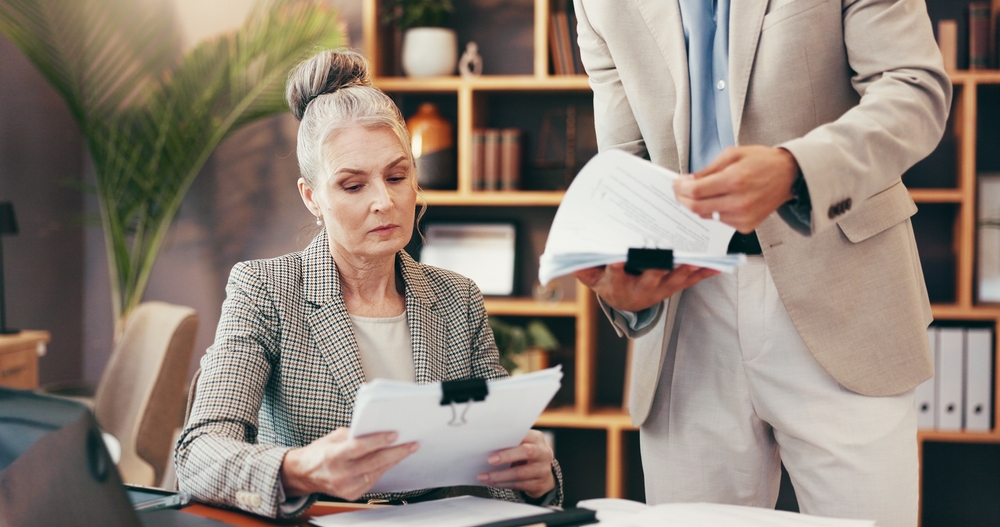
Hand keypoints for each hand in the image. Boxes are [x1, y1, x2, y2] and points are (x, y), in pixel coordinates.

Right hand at [280, 428, 417, 500]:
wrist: (304, 474)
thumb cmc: (319, 452)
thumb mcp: (333, 437)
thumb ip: (354, 434)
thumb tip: (377, 429)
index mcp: (333, 456)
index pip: (360, 448)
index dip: (378, 441)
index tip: (395, 434)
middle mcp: (340, 474)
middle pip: (374, 462)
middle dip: (396, 452)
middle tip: (412, 444)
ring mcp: (346, 486)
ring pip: (376, 472)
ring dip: (393, 460)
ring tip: (406, 450)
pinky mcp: (351, 494)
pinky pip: (372, 480)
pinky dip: (383, 469)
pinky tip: (391, 460)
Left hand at [477, 430, 555, 498]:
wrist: (544, 474)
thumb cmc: (528, 455)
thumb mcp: (524, 445)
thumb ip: (512, 443)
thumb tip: (488, 444)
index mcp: (537, 438)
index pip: (524, 434)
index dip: (510, 438)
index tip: (494, 441)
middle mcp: (543, 453)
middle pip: (526, 452)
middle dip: (506, 456)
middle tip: (490, 460)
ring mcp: (543, 469)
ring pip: (520, 473)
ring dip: (499, 475)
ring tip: (484, 476)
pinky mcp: (540, 484)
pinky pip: (519, 485)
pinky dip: (504, 484)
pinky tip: (493, 483)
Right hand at [573, 262, 718, 311]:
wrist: (625, 302)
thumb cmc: (608, 283)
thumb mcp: (590, 277)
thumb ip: (582, 266)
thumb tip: (571, 256)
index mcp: (618, 285)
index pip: (616, 273)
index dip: (617, 266)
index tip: (619, 257)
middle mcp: (640, 289)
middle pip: (650, 277)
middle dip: (659, 266)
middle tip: (667, 254)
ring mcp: (660, 289)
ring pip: (674, 279)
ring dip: (687, 270)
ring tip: (698, 259)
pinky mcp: (673, 287)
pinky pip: (691, 281)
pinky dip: (704, 273)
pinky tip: (717, 264)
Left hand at [673, 145, 799, 232]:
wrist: (788, 176)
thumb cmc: (762, 161)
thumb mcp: (733, 154)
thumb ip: (708, 169)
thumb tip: (687, 181)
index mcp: (734, 180)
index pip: (695, 191)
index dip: (680, 188)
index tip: (675, 184)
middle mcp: (739, 202)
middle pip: (696, 207)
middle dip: (682, 199)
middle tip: (680, 191)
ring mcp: (743, 216)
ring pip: (707, 215)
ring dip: (698, 205)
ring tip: (701, 193)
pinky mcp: (747, 226)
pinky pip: (720, 221)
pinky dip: (714, 211)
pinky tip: (720, 201)